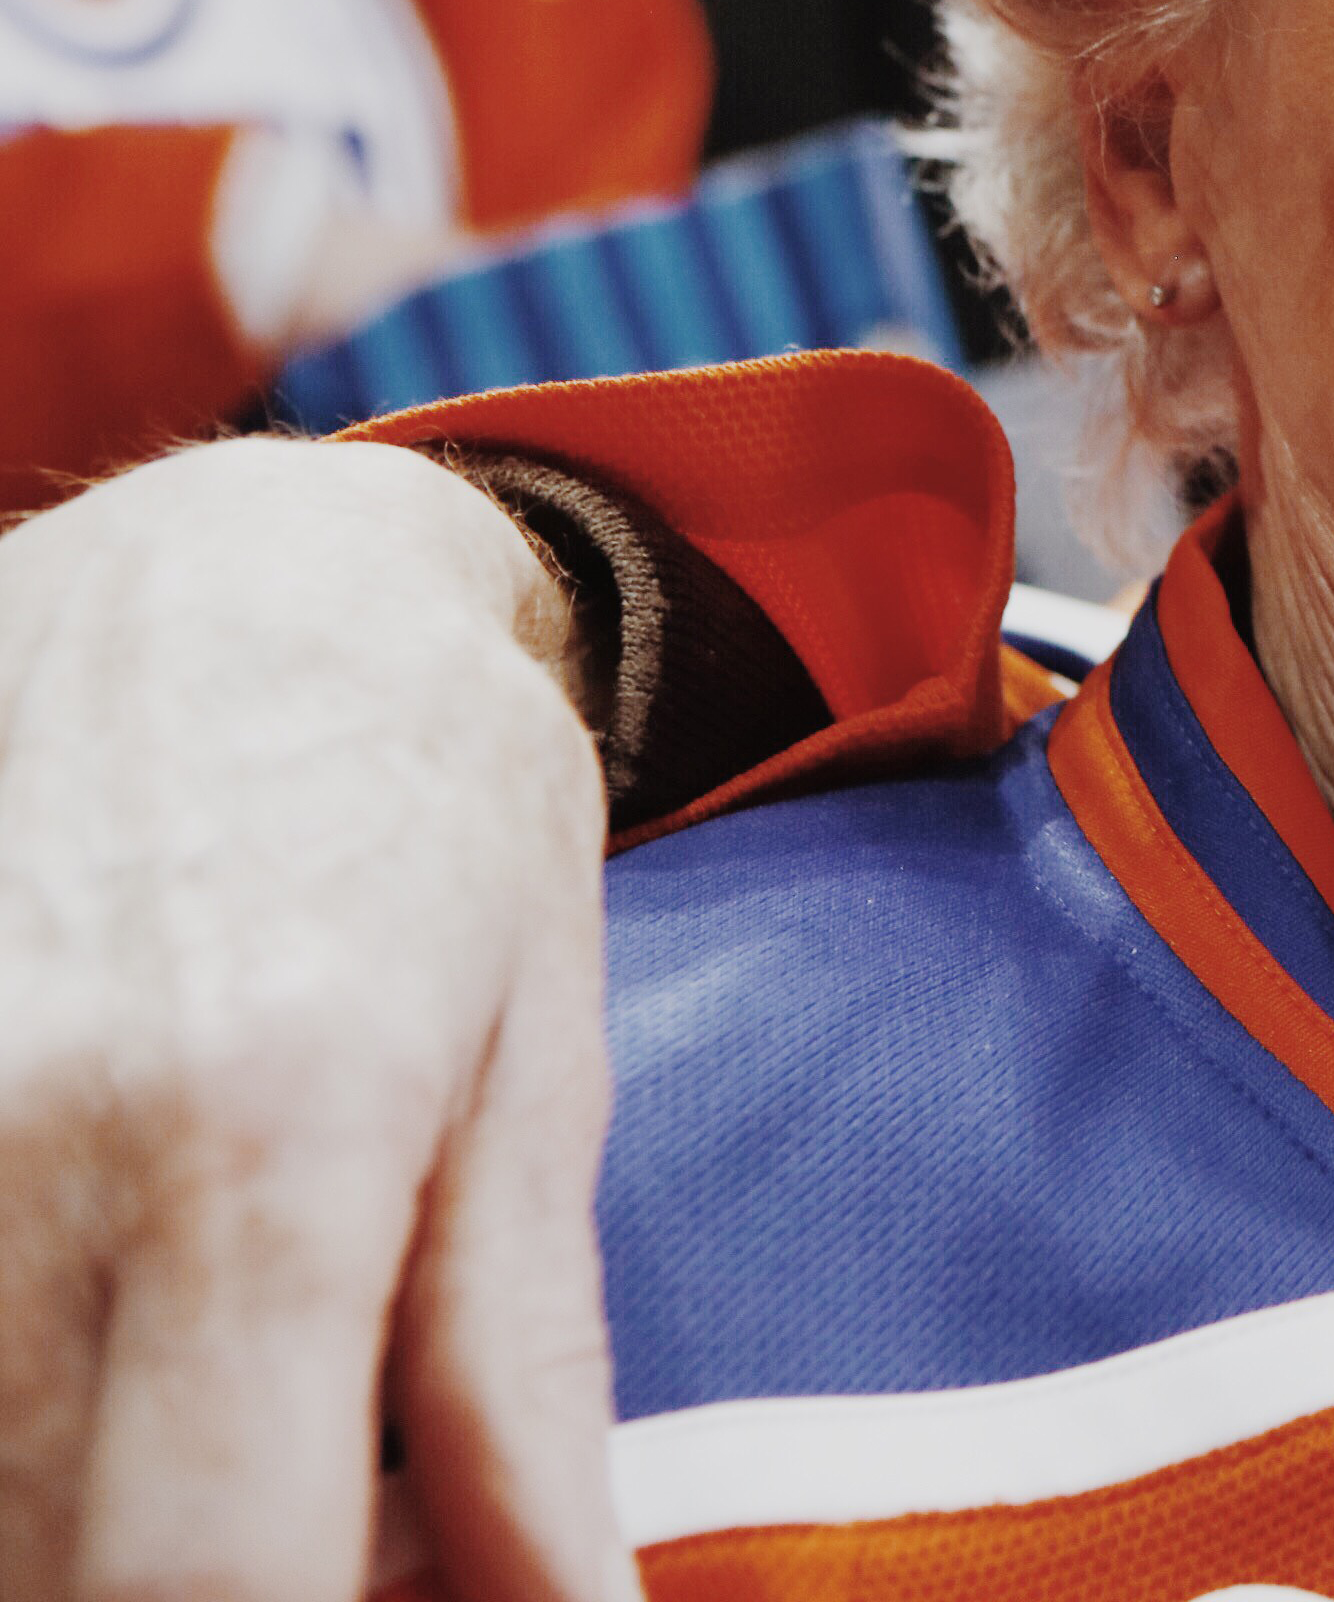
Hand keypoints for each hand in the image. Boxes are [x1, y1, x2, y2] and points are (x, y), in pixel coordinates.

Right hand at [0, 441, 630, 1601]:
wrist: (215, 576)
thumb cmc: (423, 800)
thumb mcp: (537, 1067)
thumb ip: (520, 1380)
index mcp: (256, 1152)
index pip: (206, 1583)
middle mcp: (23, 1163)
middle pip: (54, 1575)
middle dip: (193, 1591)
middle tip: (343, 1534)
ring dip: (88, 1526)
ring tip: (254, 1442)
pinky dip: (19, 1440)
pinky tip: (125, 1384)